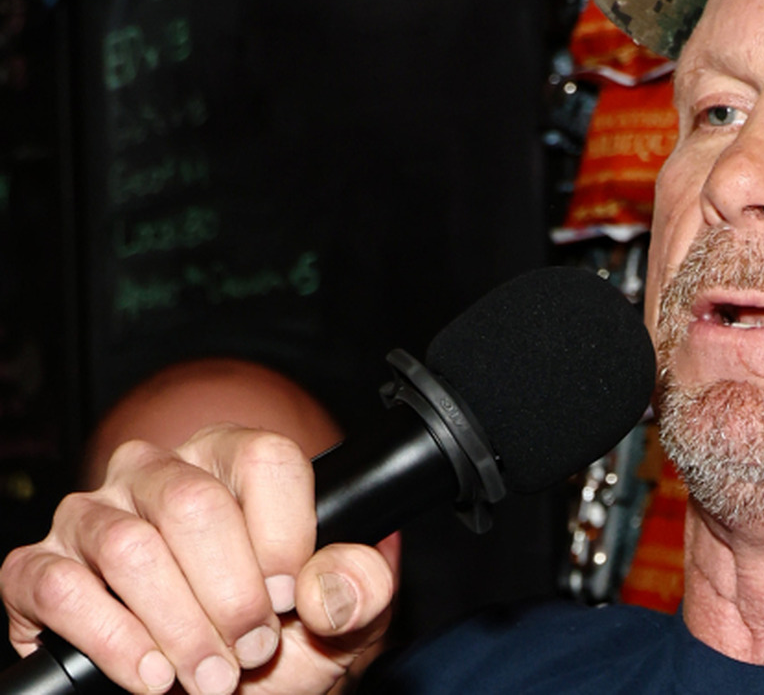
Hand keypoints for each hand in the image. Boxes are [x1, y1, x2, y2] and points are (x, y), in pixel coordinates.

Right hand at [1, 425, 396, 693]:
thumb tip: (334, 583)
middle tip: (253, 650)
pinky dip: (114, 642)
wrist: (226, 694)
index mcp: (233, 459)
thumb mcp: (342, 615)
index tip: (290, 598)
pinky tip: (153, 675)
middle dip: (232, 595)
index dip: (284, 536)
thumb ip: (359, 586)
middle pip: (195, 505)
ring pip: (130, 548)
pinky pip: (61, 590)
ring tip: (213, 677)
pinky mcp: (38, 569)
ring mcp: (92, 516)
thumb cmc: (281, 640)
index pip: (264, 459)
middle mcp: (157, 472)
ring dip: (180, 628)